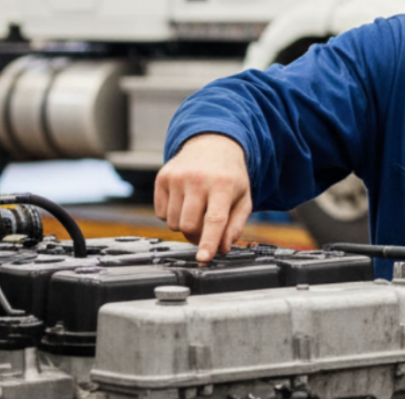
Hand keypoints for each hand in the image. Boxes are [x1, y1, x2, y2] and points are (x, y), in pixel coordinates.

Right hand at [154, 133, 252, 262]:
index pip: (214, 219)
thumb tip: (222, 248)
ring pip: (173, 223)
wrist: (213, 145)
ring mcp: (177, 178)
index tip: (203, 258)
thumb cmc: (230, 176)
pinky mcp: (162, 178)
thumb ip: (235, 225)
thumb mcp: (243, 198)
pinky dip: (172, 215)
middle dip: (197, 235)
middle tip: (206, 228)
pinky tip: (184, 201)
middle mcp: (198, 179)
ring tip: (197, 209)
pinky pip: (161, 214)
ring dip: (184, 225)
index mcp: (223, 185)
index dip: (208, 242)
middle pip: (189, 226)